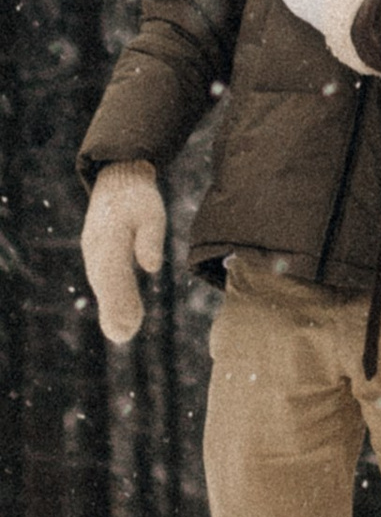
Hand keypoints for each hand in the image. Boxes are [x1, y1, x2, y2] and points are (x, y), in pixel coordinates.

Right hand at [81, 161, 163, 345]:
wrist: (117, 180)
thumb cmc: (139, 196)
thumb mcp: (152, 211)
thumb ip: (150, 239)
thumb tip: (152, 267)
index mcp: (111, 236)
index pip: (115, 273)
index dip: (120, 299)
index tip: (129, 321)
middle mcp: (96, 246)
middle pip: (105, 284)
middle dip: (113, 311)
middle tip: (123, 336)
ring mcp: (92, 250)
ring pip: (101, 284)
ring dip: (111, 308)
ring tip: (123, 333)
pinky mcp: (96, 252)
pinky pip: (102, 278)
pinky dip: (110, 297)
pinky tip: (120, 315)